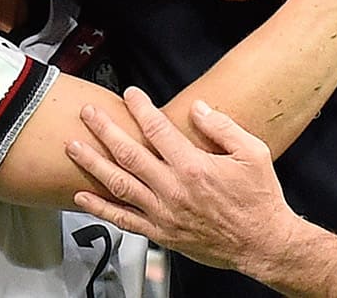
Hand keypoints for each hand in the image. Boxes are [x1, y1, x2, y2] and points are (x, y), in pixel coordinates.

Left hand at [66, 87, 298, 272]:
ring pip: (119, 185)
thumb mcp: (253, 153)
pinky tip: (83, 196)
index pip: (158, 129)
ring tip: (74, 146)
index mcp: (194, 167)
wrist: (262, 243)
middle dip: (104, 130)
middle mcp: (173, 189)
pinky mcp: (161, 233)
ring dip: (93, 163)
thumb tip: (199, 109)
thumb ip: (223, 127)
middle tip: (88, 114)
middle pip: (128, 154)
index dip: (140, 108)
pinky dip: (100, 208)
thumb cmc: (259, 199)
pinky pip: (123, 220)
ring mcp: (164, 213)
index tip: (130, 94)